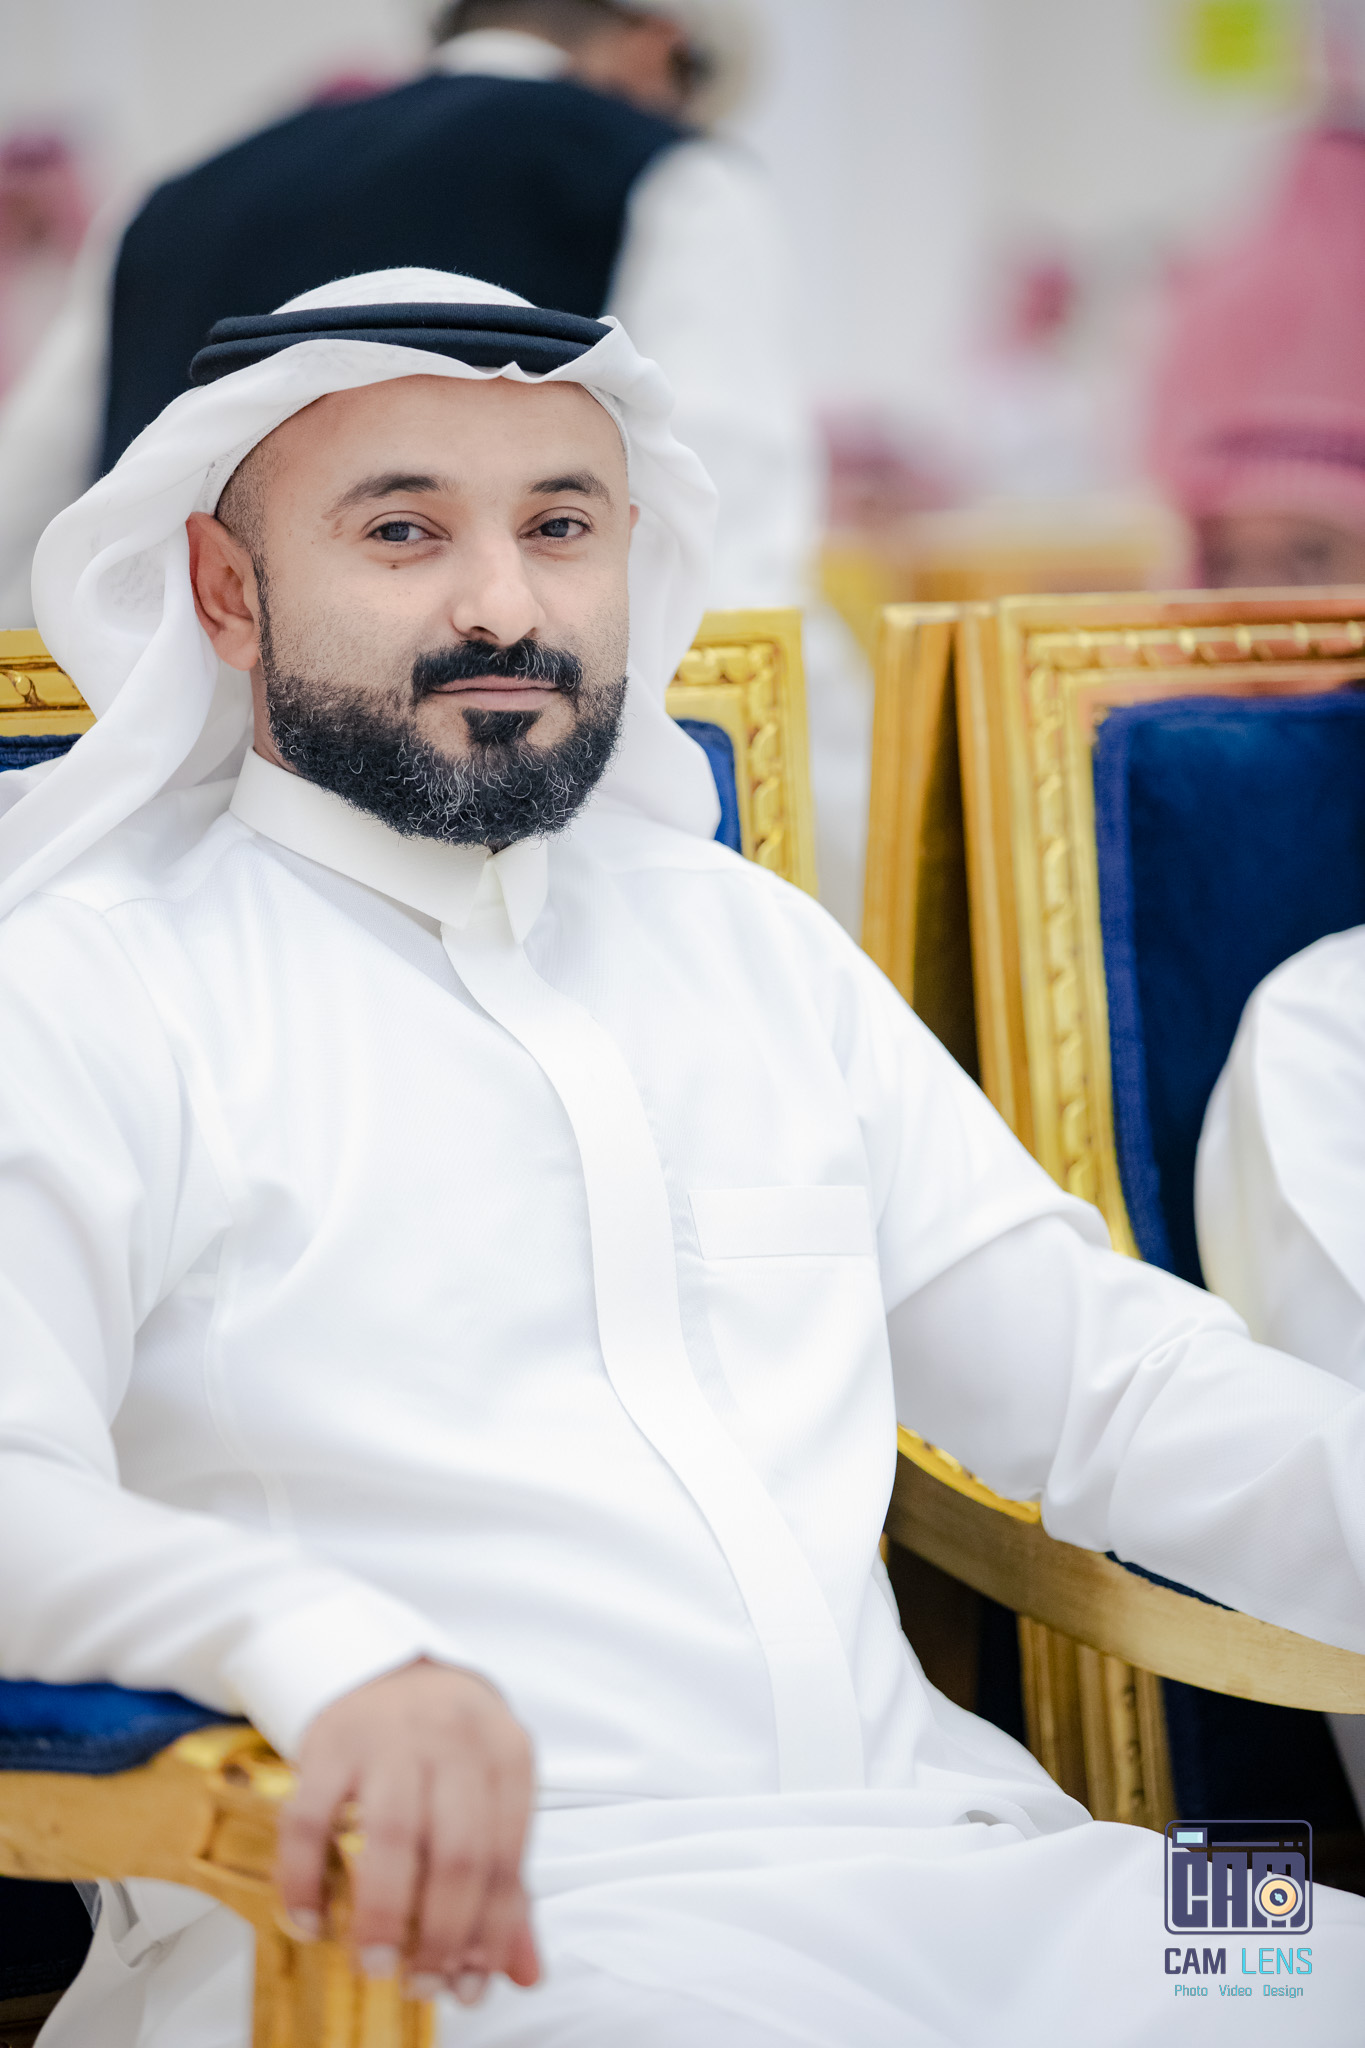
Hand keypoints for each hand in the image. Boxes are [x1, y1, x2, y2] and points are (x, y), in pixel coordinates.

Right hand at [276, 1658, 538, 2003]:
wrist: (386, 1665)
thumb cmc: (447, 1747)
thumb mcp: (490, 1795)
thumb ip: (507, 1882)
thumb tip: (524, 1973)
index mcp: (506, 1753)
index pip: (507, 1857)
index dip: (490, 1932)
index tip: (471, 1984)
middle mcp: (453, 1739)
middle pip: (457, 1853)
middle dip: (440, 1934)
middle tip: (421, 1985)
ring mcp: (390, 1736)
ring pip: (391, 1838)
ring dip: (382, 1914)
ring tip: (375, 1964)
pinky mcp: (330, 1742)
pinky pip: (311, 1819)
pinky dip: (306, 1877)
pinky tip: (310, 1922)